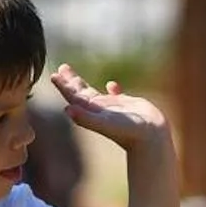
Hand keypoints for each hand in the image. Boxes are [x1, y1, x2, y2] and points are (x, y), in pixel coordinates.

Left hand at [50, 64, 167, 148]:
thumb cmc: (128, 132)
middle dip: (71, 82)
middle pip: (81, 94)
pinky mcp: (129, 107)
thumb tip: (67, 110)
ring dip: (85, 85)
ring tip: (77, 76)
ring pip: (96, 94)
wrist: (151, 138)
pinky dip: (113, 90)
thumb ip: (85, 118)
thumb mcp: (104, 123)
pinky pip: (118, 96)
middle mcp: (100, 110)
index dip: (64, 86)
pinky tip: (112, 85)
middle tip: (61, 68)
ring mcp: (114, 108)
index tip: (54, 75)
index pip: (74, 97)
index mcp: (92, 112)